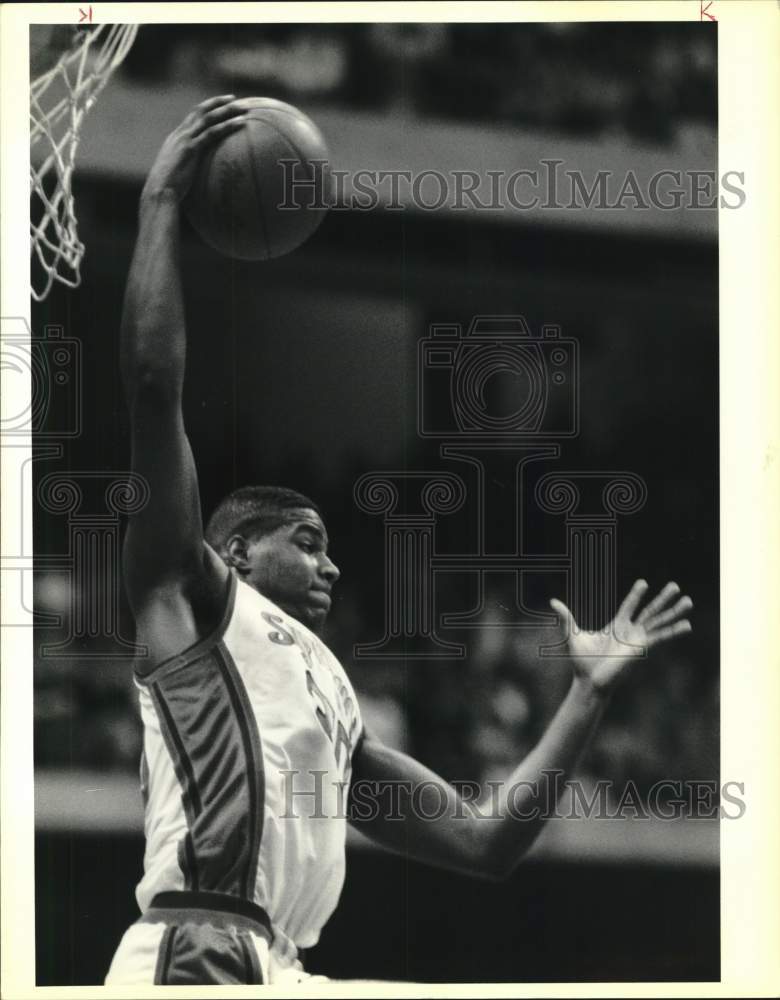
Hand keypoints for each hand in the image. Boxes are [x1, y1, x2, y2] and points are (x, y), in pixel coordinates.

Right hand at [141, 95, 245, 203]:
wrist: (159, 192)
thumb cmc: (168, 189)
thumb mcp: (177, 173)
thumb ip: (185, 167)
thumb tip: (194, 174)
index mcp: (176, 138)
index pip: (193, 117)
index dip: (207, 108)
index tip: (220, 104)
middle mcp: (180, 134)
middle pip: (200, 111)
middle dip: (218, 103)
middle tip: (234, 98)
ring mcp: (185, 140)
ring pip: (208, 118)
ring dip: (227, 110)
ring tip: (243, 107)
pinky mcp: (191, 149)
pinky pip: (213, 133)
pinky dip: (228, 126)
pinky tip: (241, 123)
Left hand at [550, 580, 692, 694]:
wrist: (589, 681)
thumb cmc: (581, 661)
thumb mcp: (573, 634)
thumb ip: (566, 617)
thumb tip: (553, 602)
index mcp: (617, 627)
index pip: (630, 606)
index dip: (636, 595)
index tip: (644, 583)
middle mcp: (630, 632)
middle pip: (650, 611)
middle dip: (663, 599)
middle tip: (676, 586)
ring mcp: (638, 640)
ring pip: (659, 621)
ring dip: (674, 612)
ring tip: (689, 601)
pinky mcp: (642, 648)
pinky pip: (661, 637)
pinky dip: (673, 631)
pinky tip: (687, 626)